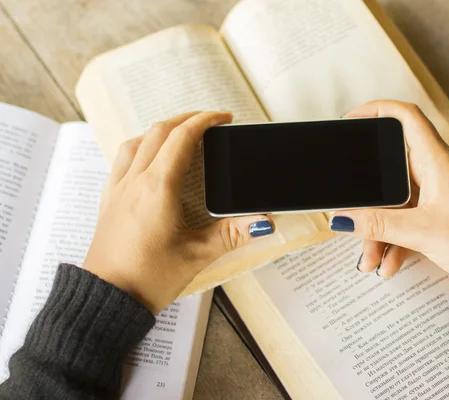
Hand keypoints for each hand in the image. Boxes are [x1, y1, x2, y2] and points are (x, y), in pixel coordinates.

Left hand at [83, 111, 273, 312]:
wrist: (106, 299)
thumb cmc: (146, 278)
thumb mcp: (197, 255)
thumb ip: (232, 235)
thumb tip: (263, 221)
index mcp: (158, 188)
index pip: (182, 137)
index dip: (205, 120)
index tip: (223, 117)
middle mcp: (135, 181)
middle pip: (159, 132)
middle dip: (186, 119)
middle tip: (209, 122)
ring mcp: (118, 190)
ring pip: (137, 141)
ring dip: (161, 130)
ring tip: (180, 135)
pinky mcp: (109, 202)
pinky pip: (122, 160)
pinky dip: (140, 148)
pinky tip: (149, 162)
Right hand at [330, 101, 448, 278]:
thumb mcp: (421, 231)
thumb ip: (379, 225)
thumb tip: (344, 219)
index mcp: (436, 161)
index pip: (406, 117)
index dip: (377, 110)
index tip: (352, 119)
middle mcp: (435, 171)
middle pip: (389, 173)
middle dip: (368, 200)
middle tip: (349, 213)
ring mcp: (436, 194)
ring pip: (395, 203)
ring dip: (379, 230)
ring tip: (370, 259)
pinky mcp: (438, 215)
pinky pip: (406, 222)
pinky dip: (394, 242)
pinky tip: (388, 264)